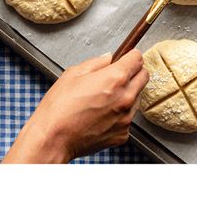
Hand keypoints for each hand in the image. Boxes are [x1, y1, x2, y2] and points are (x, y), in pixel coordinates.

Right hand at [2, 51, 148, 163]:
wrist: (52, 139)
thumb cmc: (59, 108)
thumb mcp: (73, 74)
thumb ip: (96, 63)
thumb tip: (109, 58)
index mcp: (116, 78)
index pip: (137, 59)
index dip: (130, 56)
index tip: (125, 59)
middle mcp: (125, 97)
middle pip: (144, 76)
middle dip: (133, 73)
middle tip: (117, 77)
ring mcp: (125, 118)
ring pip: (137, 98)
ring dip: (128, 94)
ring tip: (105, 99)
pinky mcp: (122, 134)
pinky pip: (128, 118)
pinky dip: (120, 115)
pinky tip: (102, 116)